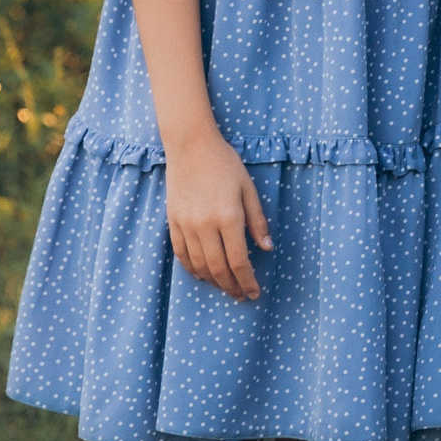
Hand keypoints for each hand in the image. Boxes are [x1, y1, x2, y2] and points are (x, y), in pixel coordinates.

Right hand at [164, 130, 271, 300]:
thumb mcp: (248, 189)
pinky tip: (202, 276)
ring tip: (225, 287)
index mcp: (229, 217)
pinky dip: (192, 269)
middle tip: (241, 296)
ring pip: (199, 265)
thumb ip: (257, 221)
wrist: (190, 144)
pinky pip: (181, 254)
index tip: (255, 293)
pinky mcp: (173, 221)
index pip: (239, 261)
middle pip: (218, 269)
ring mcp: (186, 224)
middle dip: (232, 287)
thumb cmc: (224, 163)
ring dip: (213, 281)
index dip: (248, 281)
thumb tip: (267, 249)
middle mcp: (205, 225)